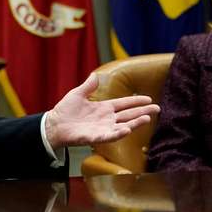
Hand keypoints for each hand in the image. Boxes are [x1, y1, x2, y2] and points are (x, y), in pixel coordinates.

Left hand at [44, 73, 159, 148]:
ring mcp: (102, 128)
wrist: (53, 124)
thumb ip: (88, 86)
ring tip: (147, 118)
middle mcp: (106, 119)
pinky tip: (127, 130)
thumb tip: (95, 74)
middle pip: (128, 115)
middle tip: (157, 109)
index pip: (123, 104)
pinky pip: (109, 136)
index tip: (149, 99)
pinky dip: (117, 133)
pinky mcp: (95, 137)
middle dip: (143, 112)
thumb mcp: (77, 94)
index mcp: (103, 108)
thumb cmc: (65, 110)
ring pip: (123, 125)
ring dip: (135, 123)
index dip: (136, 101)